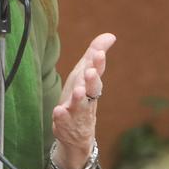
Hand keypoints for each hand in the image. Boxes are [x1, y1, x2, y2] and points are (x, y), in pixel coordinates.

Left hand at [51, 33, 116, 168]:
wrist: (78, 132)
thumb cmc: (82, 96)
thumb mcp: (86, 74)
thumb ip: (95, 54)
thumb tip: (110, 36)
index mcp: (91, 85)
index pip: (97, 72)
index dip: (98, 64)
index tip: (99, 54)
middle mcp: (87, 98)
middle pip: (93, 89)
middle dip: (92, 80)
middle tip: (90, 72)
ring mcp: (77, 113)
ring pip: (80, 106)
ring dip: (79, 98)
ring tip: (78, 91)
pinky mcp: (65, 124)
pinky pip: (63, 121)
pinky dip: (61, 117)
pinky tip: (58, 111)